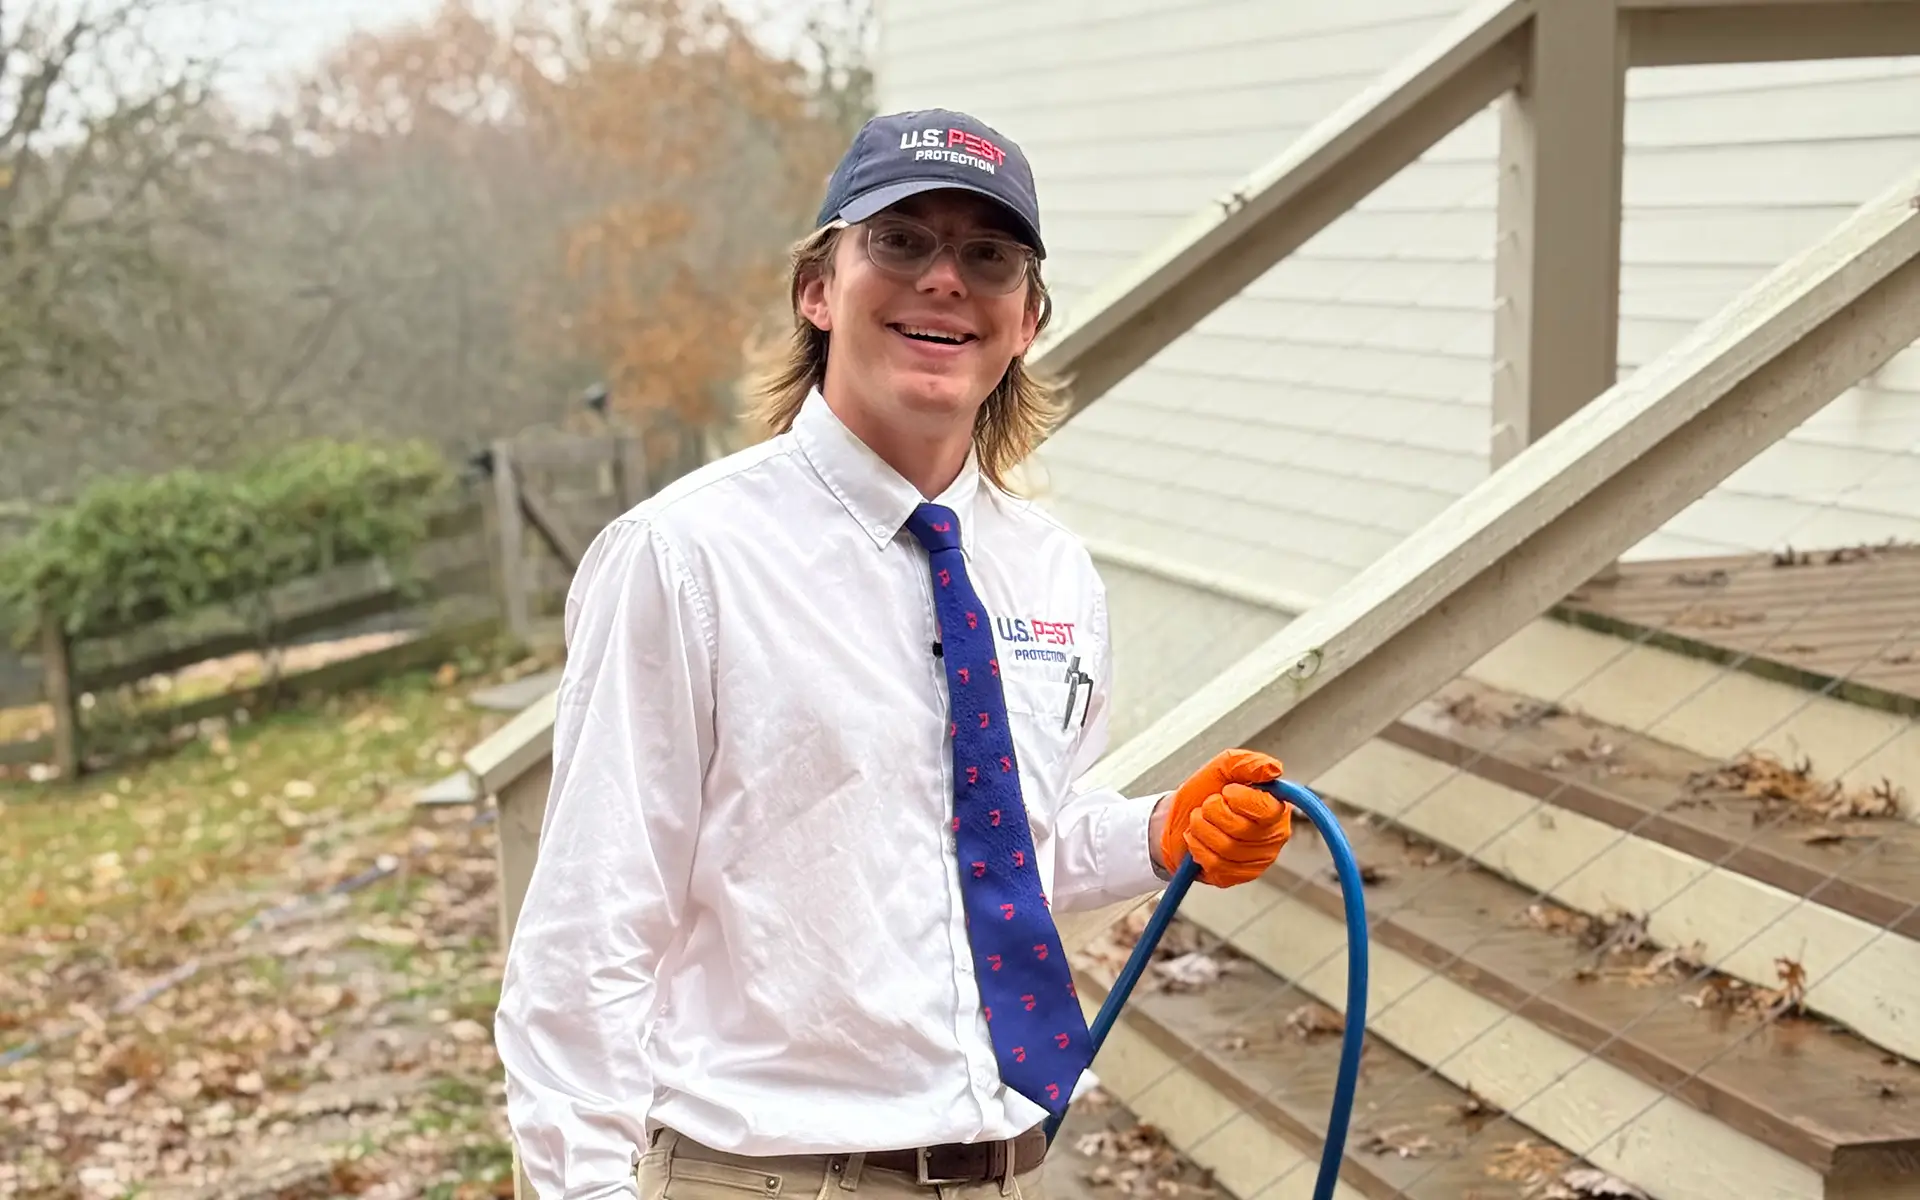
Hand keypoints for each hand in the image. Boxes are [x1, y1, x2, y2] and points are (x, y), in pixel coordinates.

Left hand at [1157, 748, 1290, 886]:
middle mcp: (1272, 837)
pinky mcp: (1237, 876)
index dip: (1239, 799)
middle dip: (1213, 812)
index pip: (1266, 809)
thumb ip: (1249, 763)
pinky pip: (1216, 864)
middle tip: (1208, 805)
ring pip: (1226, 847)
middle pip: (1241, 829)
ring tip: (1201, 821)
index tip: (1226, 791)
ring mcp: (1257, 860)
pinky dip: (1198, 847)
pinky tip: (1199, 839)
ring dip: (1202, 828)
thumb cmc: (1203, 793)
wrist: (1175, 818)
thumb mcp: (1223, 767)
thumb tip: (1274, 769)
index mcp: (1275, 808)